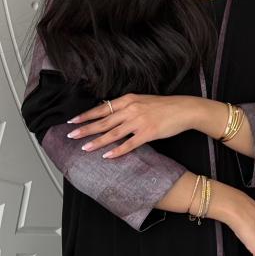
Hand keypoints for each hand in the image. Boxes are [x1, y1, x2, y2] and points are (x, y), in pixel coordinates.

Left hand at [65, 94, 197, 157]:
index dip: (86, 115)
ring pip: (113, 133)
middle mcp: (131, 109)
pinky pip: (129, 144)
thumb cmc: (163, 106)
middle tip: (71, 135)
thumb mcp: (142, 100)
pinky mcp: (148, 133)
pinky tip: (107, 156)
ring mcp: (139, 121)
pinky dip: (117, 150)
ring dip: (97, 141)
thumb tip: (108, 109)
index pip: (102, 108)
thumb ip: (126, 105)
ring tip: (84, 148)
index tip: (73, 121)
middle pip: (104, 121)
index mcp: (128, 99)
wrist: (184, 109)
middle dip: (85, 129)